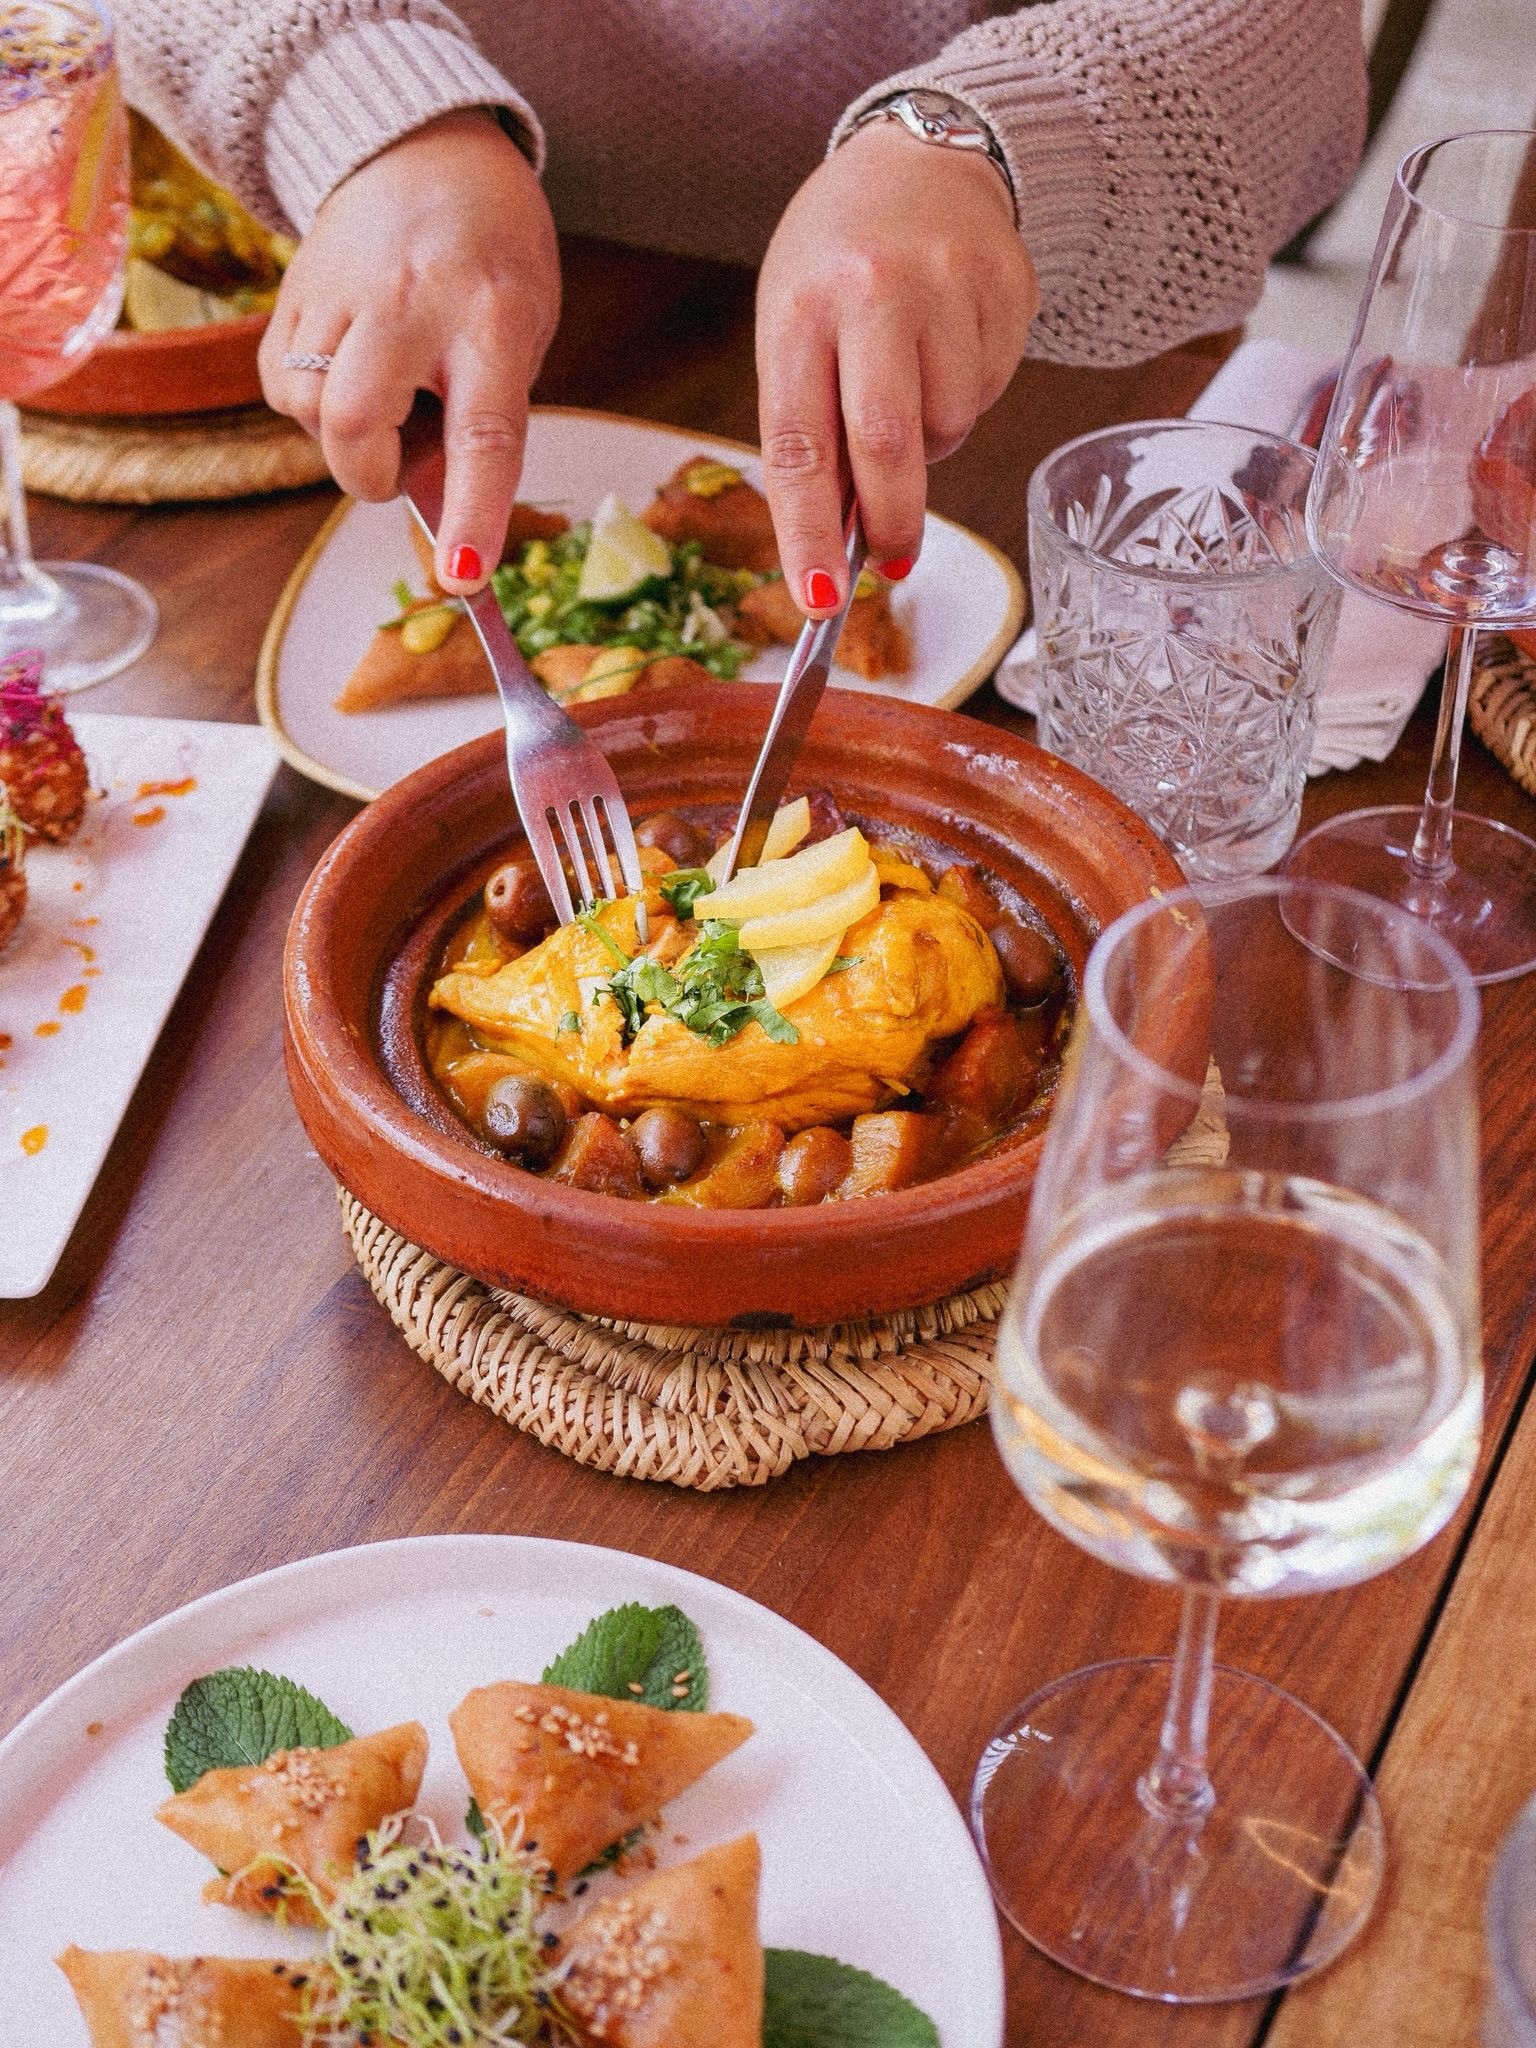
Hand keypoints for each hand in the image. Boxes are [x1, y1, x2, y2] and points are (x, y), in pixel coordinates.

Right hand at [259, 111, 559, 592]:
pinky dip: (307, 403)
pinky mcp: (291, 291)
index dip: (471, 515)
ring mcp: (341, 292)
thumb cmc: (490, 260)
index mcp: (490, 321)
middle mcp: (409, 304)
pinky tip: (345, 370)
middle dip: (366, 474)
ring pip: (305, 405)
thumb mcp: (521, 333)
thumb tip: (439, 513)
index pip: (483, 436)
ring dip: (339, 436)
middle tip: (396, 463)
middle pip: (352, 419)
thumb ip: (484, 418)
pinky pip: (279, 382)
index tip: (463, 577)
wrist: (423, 151)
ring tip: (382, 395)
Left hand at [756, 121, 1037, 614]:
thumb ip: (812, 426)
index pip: (800, 448)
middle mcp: (873, 290)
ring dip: (932, 444)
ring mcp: (948, 283)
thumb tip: (838, 541)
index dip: (810, 535)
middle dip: (891, 523)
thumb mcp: (795, 327)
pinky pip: (991, 391)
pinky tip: (949, 349)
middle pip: (888, 448)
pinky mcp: (1008, 286)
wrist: (917, 159)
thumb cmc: (837, 262)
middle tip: (891, 559)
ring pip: (951, 426)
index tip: (819, 601)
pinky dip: (968, 398)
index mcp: (801, 308)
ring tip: (912, 389)